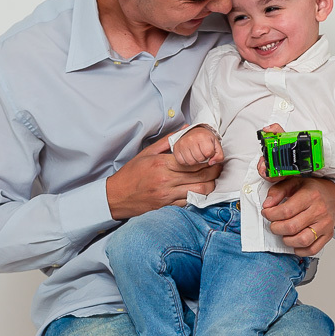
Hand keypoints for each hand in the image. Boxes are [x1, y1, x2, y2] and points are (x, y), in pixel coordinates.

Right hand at [106, 136, 222, 219]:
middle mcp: (166, 180)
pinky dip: (199, 196)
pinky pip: (190, 201)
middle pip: (201, 176)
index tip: (213, 155)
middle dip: (214, 170)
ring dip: (210, 185)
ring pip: (200, 191)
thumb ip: (168, 141)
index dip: (208, 158)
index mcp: (162, 164)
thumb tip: (185, 129)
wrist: (116, 196)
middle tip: (218, 166)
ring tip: (212, 178)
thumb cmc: (131, 174)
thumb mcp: (147, 152)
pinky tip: (200, 189)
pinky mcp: (168, 206)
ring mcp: (168, 195)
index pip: (194, 161)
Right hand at [173, 125, 223, 166]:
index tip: (208, 150)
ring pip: (191, 162)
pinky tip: (189, 155)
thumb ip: (219, 155)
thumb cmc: (206, 139)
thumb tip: (211, 163)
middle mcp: (191, 139)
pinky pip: (182, 162)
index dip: (210, 154)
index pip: (208, 153)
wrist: (194, 131)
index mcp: (202, 137)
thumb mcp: (216, 145)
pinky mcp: (176, 148)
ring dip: (195, 160)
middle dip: (202, 158)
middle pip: (199, 159)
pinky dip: (187, 161)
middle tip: (202, 152)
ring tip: (196, 154)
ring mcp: (182, 144)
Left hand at [258, 162, 334, 253]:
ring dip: (287, 240)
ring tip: (284, 234)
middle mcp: (319, 211)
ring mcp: (325, 225)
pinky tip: (295, 242)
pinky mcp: (328, 235)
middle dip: (276, 228)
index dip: (271, 214)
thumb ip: (278, 191)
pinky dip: (300, 250)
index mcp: (310, 195)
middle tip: (274, 224)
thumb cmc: (313, 190)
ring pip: (302, 241)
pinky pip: (312, 250)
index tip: (266, 213)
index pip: (286, 211)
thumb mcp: (294, 182)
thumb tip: (267, 205)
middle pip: (292, 227)